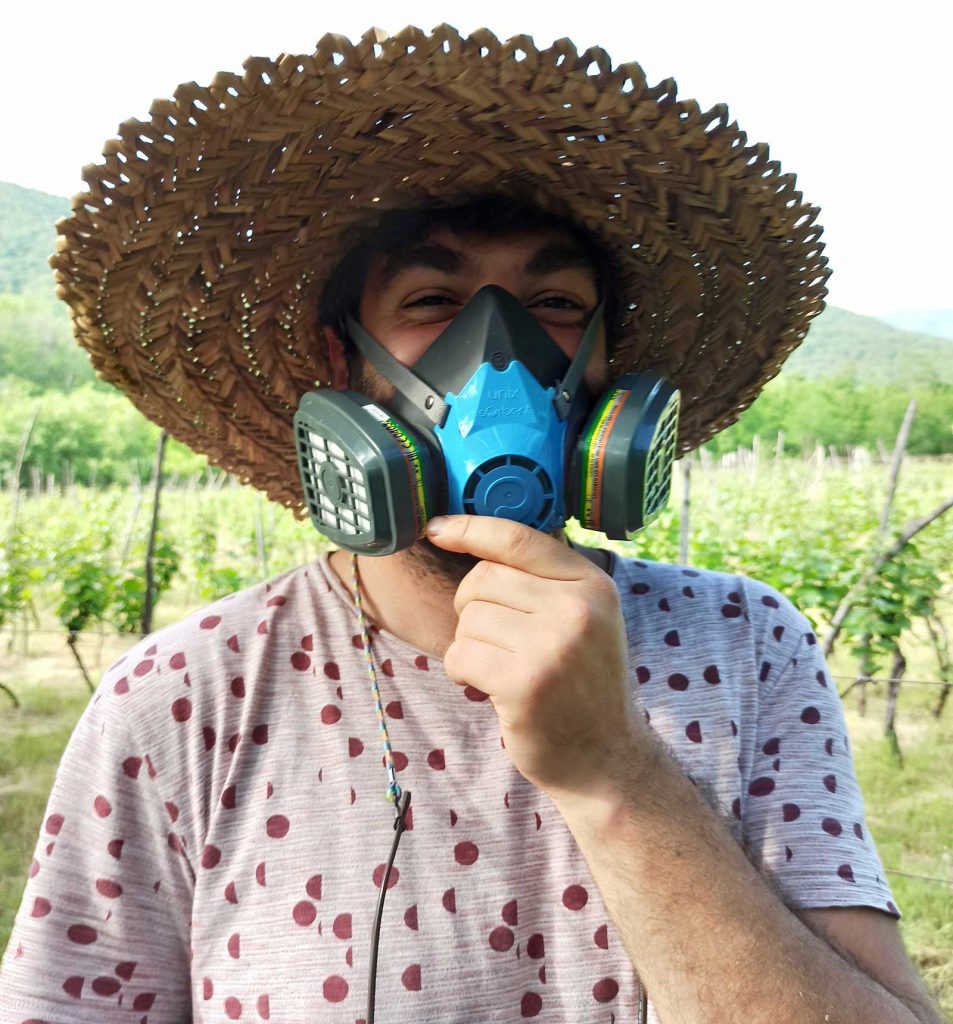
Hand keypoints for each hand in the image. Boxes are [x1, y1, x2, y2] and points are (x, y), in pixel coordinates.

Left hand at [426, 515, 643, 798]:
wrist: (605, 758)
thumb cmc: (581, 685)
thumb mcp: (584, 619)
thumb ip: (544, 580)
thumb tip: (475, 536)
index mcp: (593, 585)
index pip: (518, 540)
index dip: (470, 528)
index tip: (437, 528)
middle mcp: (578, 609)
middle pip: (483, 578)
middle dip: (472, 607)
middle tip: (496, 640)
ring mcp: (553, 646)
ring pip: (469, 618)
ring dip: (470, 644)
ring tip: (502, 668)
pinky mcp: (525, 682)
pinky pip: (460, 653)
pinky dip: (461, 670)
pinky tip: (487, 686)